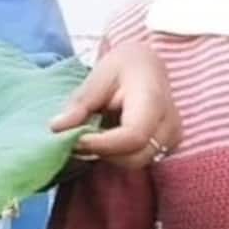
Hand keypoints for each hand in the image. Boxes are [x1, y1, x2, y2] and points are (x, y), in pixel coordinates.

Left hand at [50, 42, 180, 169]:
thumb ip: (79, 104)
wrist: (145, 65)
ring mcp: (172, 137)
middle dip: (102, 152)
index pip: (133, 136)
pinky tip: (102, 139)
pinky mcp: (166, 146)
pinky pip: (139, 159)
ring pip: (136, 162)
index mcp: (153, 100)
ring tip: (87, 136)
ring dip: (108, 155)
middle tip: (74, 139)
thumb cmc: (120, 68)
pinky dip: (117, 155)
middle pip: (135, 157)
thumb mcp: (96, 77)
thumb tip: (56, 128)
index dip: (102, 144)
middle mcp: (169, 123)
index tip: (75, 139)